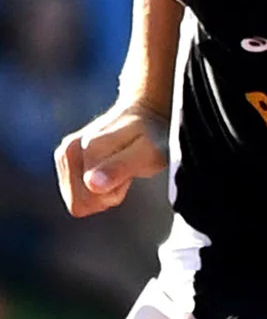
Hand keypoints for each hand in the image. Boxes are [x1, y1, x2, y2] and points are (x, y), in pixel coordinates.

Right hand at [54, 101, 167, 216]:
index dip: (114, 194)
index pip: (90, 201)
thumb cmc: (151, 137)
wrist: (144, 114)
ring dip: (101, 191)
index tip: (128, 174)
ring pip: (76, 199)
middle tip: (124, 173)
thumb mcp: (148, 153)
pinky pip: (76, 193)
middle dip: (105, 195)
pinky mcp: (63, 158)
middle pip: (79, 203)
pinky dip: (95, 186)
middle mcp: (69, 150)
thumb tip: (91, 184)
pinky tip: (109, 168)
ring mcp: (64, 153)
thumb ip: (121, 167)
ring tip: (118, 168)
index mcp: (88, 149)